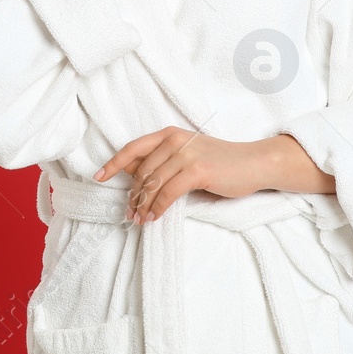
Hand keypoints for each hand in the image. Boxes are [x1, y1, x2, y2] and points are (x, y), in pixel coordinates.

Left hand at [93, 127, 272, 224]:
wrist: (253, 162)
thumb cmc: (220, 162)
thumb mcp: (187, 155)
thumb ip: (162, 160)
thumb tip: (131, 173)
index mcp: (169, 134)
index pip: (133, 148)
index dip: (113, 163)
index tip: (98, 177)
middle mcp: (174, 139)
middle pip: (142, 171)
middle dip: (133, 195)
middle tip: (129, 213)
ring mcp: (186, 154)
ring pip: (153, 184)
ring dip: (143, 205)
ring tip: (139, 220)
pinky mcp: (198, 170)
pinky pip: (168, 193)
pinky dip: (158, 208)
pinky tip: (155, 218)